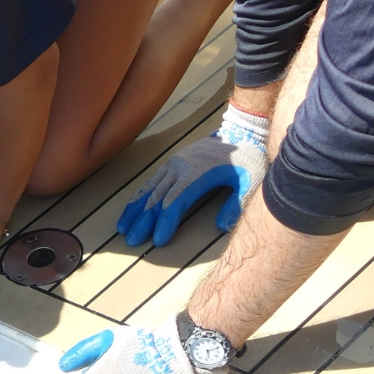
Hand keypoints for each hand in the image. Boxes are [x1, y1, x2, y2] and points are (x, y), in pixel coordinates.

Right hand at [117, 103, 268, 248]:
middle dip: (143, 222)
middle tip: (133, 241)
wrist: (242, 131)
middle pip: (157, 198)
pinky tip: (131, 209)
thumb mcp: (251, 181)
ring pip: (149, 190)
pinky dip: (139, 196)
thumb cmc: (248, 158)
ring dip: (135, 210)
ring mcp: (173, 164)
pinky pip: (151, 181)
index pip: (174, 202)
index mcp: (195, 174)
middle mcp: (179, 168)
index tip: (158, 241)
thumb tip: (220, 226)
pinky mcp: (172, 163)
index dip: (164, 222)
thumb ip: (236, 204)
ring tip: (123, 228)